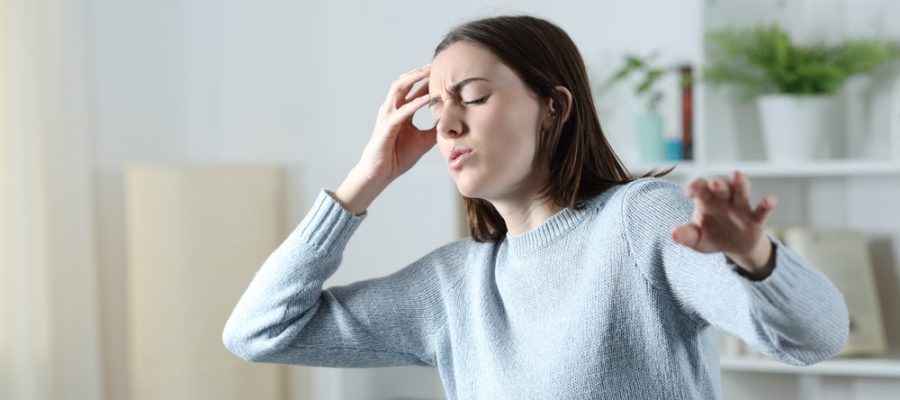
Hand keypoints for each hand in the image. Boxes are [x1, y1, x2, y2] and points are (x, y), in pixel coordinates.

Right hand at [355, 63, 437, 182]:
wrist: (381, 173)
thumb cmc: (397, 156)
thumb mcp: (424, 141)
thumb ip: (435, 129)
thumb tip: (453, 123)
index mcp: (401, 111)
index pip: (414, 89)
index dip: (427, 79)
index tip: (444, 71)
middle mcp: (393, 109)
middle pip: (405, 82)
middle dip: (420, 72)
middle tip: (437, 63)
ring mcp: (388, 115)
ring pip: (398, 89)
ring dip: (414, 79)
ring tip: (429, 72)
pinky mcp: (386, 126)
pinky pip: (401, 111)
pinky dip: (415, 103)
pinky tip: (427, 98)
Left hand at [671, 171, 777, 274]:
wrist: (735, 247)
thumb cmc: (712, 237)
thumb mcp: (697, 239)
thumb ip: (686, 235)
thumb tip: (673, 235)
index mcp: (706, 200)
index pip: (699, 187)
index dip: (694, 187)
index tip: (689, 193)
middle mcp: (724, 199)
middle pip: (721, 186)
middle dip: (718, 184)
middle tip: (714, 183)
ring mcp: (741, 207)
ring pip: (741, 191)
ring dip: (740, 183)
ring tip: (737, 175)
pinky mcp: (755, 220)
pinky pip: (762, 210)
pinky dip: (766, 205)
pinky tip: (770, 199)